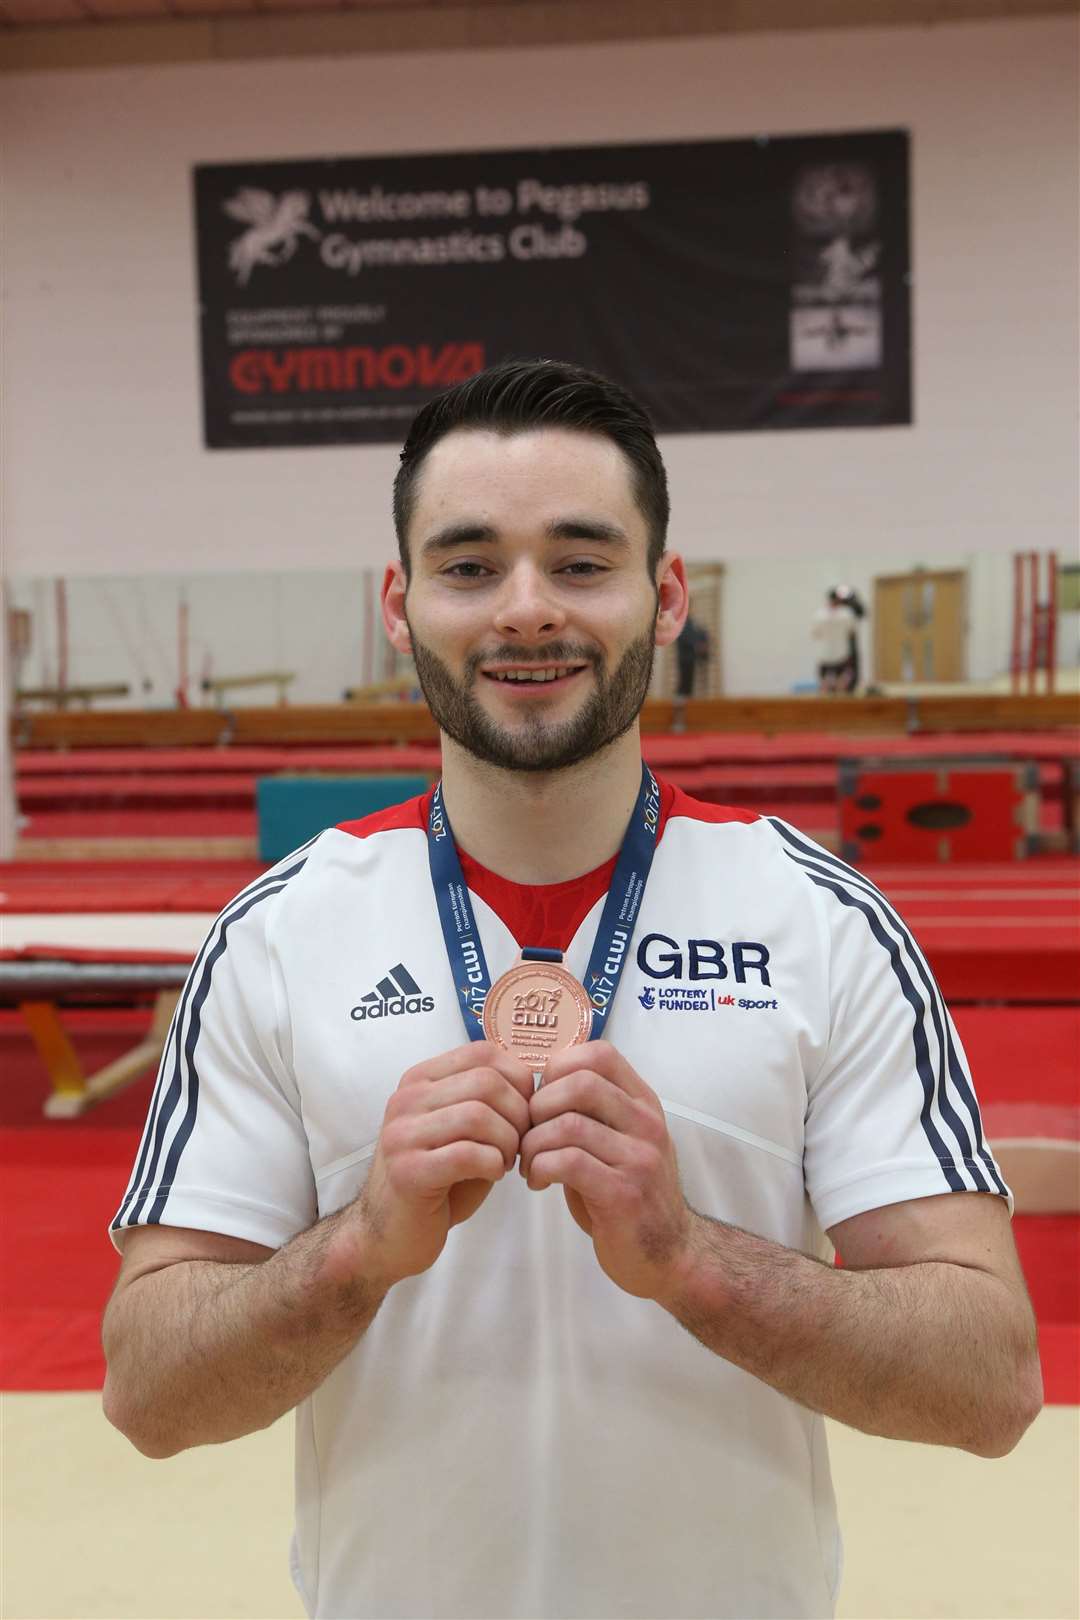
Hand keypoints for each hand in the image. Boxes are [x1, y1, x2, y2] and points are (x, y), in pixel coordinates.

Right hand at [354, 1042, 533, 1288]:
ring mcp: (402, 1134)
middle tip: (520, 1143)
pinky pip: (468, 1154)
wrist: (388, 1234)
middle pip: (487, 1082)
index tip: (525, 1111)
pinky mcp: (407, 1171)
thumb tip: (537, 1084)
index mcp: (420, 1080)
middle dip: (519, 1115)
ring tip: (506, 1160)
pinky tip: (493, 1174)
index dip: (519, 1080)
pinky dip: (494, 1164)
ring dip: (508, 1142)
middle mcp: (406, 1099)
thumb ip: (489, 1102)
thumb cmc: (438, 1180)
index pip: (483, 1052)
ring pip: (479, 1116)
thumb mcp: (461, 1129)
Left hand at [518, 1041, 691, 1300]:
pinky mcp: (624, 1193)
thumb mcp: (618, 1141)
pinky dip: (539, 1168)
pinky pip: (568, 1162)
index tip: (542, 1101)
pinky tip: (537, 1181)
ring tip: (528, 1163)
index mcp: (644, 1103)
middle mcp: (647, 1123)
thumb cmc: (631, 1194)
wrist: (670, 1254)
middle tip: (527, 1133)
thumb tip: (535, 1089)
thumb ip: (589, 1113)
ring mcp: (639, 1157)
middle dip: (539, 1106)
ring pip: (568, 1124)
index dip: (559, 1069)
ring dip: (532, 1144)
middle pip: (580, 1083)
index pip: (599, 1055)